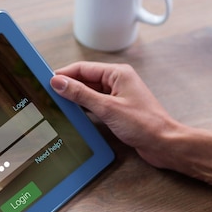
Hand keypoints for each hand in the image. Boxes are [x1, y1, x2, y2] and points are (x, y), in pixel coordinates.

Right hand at [50, 61, 179, 167]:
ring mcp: (118, 96)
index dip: (64, 74)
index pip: (83, 68)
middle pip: (85, 79)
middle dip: (68, 86)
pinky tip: (75, 114)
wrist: (164, 143)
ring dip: (75, 98)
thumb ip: (80, 94)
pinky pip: (96, 104)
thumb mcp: (107, 108)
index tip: (47, 81)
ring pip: (89, 92)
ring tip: (58, 104)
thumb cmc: (144, 124)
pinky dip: (84, 108)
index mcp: (118, 73)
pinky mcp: (118, 110)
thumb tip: (59, 82)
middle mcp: (118, 81)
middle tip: (49, 94)